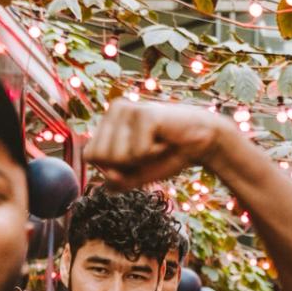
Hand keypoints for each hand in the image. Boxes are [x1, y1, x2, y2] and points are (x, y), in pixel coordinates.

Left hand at [85, 100, 232, 189]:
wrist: (201, 142)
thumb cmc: (168, 156)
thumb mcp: (137, 173)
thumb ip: (117, 181)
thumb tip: (106, 180)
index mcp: (107, 121)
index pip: (90, 156)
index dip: (113, 168)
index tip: (136, 158)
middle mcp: (114, 110)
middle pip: (99, 157)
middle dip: (125, 165)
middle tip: (148, 151)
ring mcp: (127, 109)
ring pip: (116, 156)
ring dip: (141, 160)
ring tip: (157, 145)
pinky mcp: (144, 114)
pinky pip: (137, 152)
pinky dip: (154, 154)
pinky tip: (165, 141)